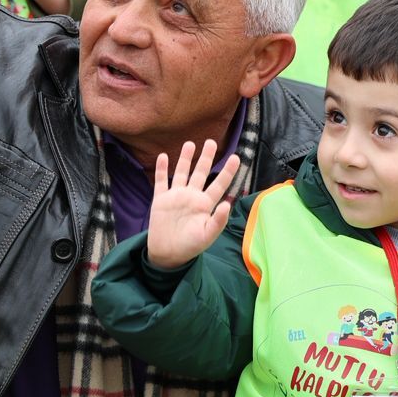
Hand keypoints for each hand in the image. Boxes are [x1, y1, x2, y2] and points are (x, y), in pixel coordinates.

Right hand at [146, 139, 241, 270]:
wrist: (168, 254)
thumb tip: (228, 204)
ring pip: (182, 173)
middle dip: (206, 157)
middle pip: (201, 173)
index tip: (236, 157)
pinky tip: (163, 156)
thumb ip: (218, 221)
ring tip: (190, 144)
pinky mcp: (161, 200)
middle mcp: (192, 196)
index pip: (219, 184)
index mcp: (205, 204)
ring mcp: (176, 196)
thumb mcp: (207, 236)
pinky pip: (161, 181)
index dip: (228, 171)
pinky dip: (161, 169)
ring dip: (185, 159)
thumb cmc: (190, 247)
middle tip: (212, 142)